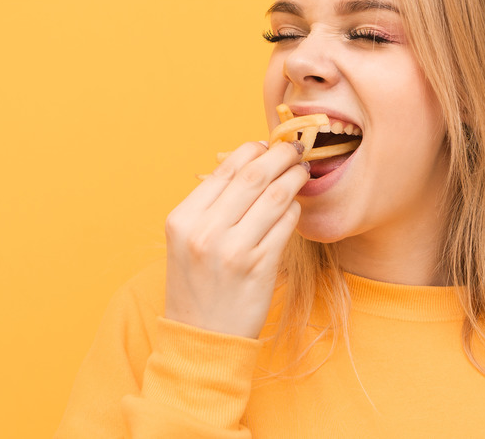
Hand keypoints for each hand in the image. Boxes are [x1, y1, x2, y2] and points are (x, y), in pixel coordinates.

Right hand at [163, 140, 308, 337]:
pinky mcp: (260, 267)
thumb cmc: (198, 285)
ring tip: (302, 171)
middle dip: (280, 155)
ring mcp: (233, 250)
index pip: (225, 169)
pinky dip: (294, 209)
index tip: (267, 146)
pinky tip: (296, 206)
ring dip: (294, 177)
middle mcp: (205, 231)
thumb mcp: (187, 241)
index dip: (253, 150)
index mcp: (183, 219)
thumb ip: (210, 205)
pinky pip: (286, 224)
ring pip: (275, 196)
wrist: (201, 338)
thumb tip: (249, 164)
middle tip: (295, 150)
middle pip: (253, 176)